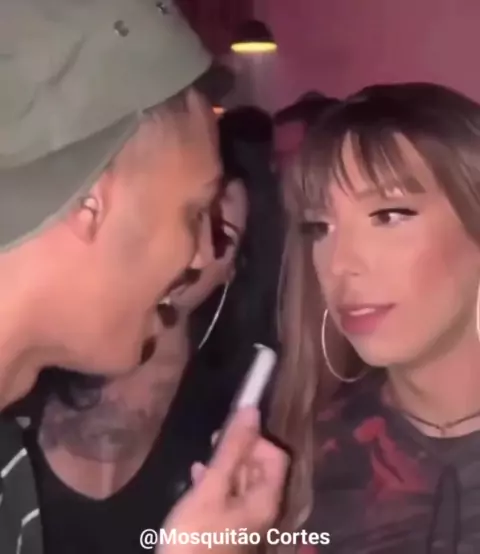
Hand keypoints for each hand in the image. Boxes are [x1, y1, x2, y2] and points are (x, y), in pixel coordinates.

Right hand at [158, 407, 288, 553]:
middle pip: (259, 469)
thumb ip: (232, 449)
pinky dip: (215, 483)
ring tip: (205, 453)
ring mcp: (245, 522)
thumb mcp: (213, 488)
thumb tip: (251, 410)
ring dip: (226, 464)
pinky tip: (196, 476)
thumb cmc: (197, 536)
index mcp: (266, 499)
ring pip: (241, 483)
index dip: (256, 439)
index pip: (275, 456)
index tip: (230, 432)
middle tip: (215, 438)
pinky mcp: (227, 530)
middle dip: (240, 449)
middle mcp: (262, 510)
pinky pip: (227, 498)